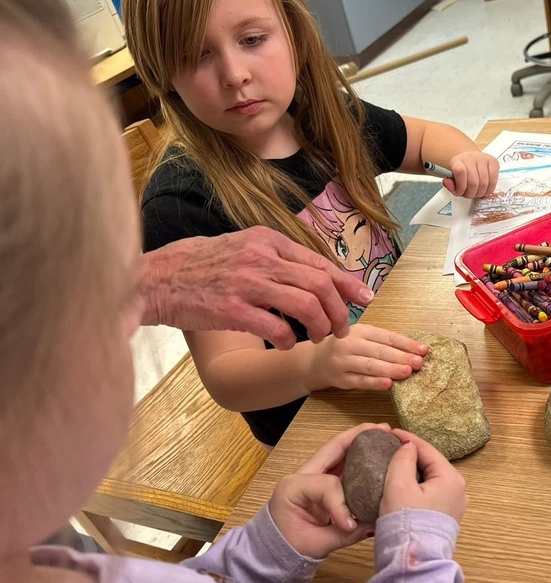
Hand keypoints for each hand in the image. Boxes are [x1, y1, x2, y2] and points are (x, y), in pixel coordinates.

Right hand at [140, 226, 373, 348]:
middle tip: (342, 328)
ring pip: (305, 305)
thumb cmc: (198, 264)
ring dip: (321, 326)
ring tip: (320, 337)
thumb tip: (314, 274)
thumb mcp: (240, 246)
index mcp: (266, 240)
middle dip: (339, 310)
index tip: (365, 298)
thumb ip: (275, 257)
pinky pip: (277, 327)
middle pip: (319, 284)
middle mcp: (260, 257)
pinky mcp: (231, 309)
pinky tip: (289, 343)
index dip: (347, 283)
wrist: (153, 279)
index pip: (318, 262)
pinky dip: (290, 338)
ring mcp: (246, 283)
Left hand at [268, 423, 390, 556]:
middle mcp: (304, 474)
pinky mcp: (322, 482)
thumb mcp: (313, 544)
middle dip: (359, 436)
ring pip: (339, 451)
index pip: (328, 486)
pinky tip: (376, 453)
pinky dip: (359, 456)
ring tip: (384, 434)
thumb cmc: (288, 547)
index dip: (343, 504)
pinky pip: (342, 464)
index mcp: (295, 487)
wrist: (272, 550)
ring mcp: (313, 475)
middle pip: (334, 448)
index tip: (351, 525)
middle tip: (385, 430)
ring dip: (361, 442)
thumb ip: (343, 535)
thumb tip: (372, 526)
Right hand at [309, 324, 428, 391]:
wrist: (315, 361)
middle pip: (380, 350)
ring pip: (371, 365)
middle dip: (402, 356)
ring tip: (408, 372)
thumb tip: (415, 351)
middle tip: (420, 362)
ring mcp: (344, 362)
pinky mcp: (341, 379)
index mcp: (360, 331)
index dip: (406, 343)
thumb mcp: (363, 338)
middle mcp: (351, 344)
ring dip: (391, 369)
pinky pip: (360, 381)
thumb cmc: (347, 348)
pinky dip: (375, 383)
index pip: (387, 336)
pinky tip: (389, 384)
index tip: (424, 349)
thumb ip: (384, 343)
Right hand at [379, 430, 467, 521]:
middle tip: (390, 448)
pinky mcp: (447, 518)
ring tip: (395, 466)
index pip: (428, 450)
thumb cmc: (406, 523)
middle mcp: (459, 490)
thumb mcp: (399, 486)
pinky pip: (432, 493)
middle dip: (412, 455)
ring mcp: (455, 505)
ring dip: (415, 472)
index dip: (408, 439)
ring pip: (432, 479)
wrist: (414, 562)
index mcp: (451, 478)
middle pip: (432, 464)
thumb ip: (403, 460)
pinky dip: (419, 486)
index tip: (390, 432)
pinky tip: (405, 486)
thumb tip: (409, 445)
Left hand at [443, 150, 498, 199]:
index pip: (460, 172)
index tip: (459, 191)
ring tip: (476, 192)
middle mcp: (471, 157)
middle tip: (469, 194)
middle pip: (473, 182)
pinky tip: (484, 189)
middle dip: (471, 193)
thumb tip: (447, 182)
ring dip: (479, 193)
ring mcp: (483, 159)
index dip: (460, 186)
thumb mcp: (452, 179)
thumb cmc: (461, 172)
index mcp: (457, 160)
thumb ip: (449, 185)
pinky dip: (488, 190)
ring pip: (484, 183)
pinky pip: (493, 182)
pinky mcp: (494, 162)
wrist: (470, 161)